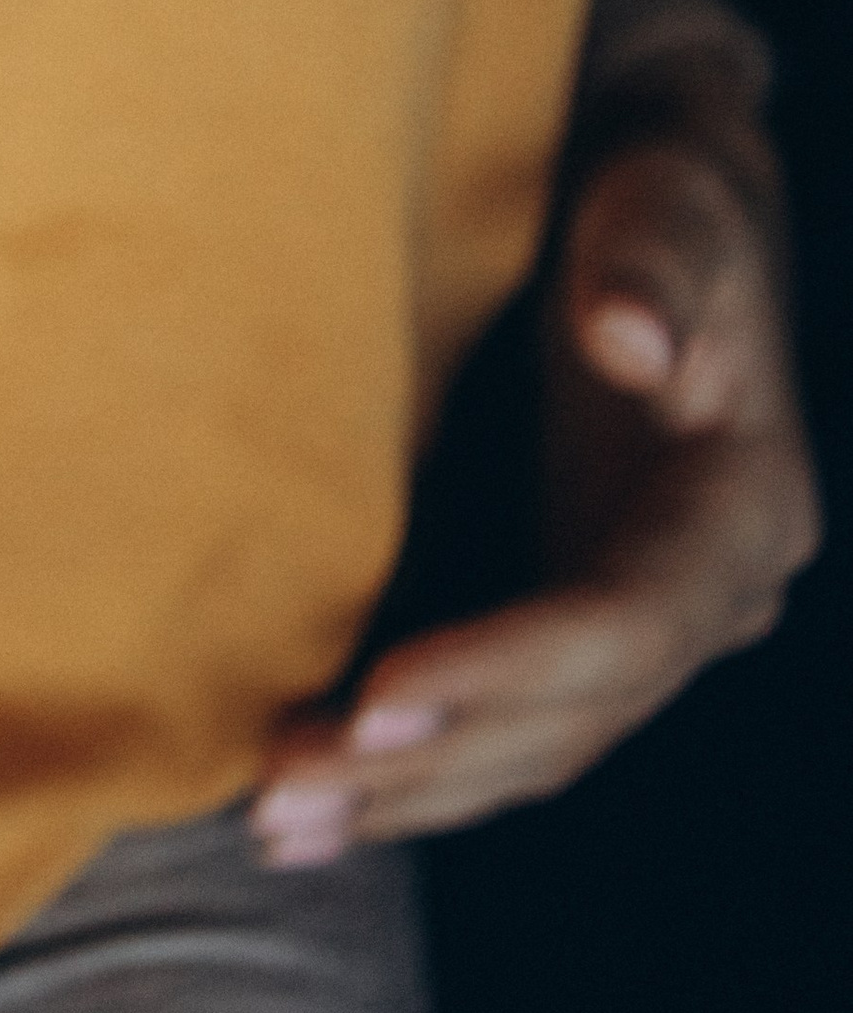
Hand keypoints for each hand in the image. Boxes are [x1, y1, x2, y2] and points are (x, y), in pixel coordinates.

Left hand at [252, 59, 818, 864]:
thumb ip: (652, 266)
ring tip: (271, 822)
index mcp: (742, 506)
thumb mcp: (667, 201)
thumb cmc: (655, 190)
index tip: (379, 695)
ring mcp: (642, 618)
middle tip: (284, 792)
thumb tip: (631, 341)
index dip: (508, 667)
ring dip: (403, 795)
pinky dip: (407, 766)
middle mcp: (707, 590)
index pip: (628, 621)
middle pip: (572, 717)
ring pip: (530, 747)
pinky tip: (304, 801)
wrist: (651, 196)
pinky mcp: (570, 615)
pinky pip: (496, 722)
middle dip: (429, 764)